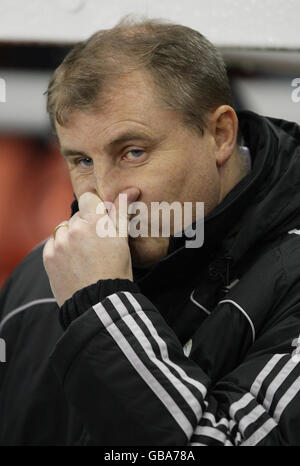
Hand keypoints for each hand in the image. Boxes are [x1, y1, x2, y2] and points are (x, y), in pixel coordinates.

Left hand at [43, 188, 139, 305]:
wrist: (98, 303)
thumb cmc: (116, 271)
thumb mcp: (122, 240)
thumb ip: (122, 212)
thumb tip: (130, 190)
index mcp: (95, 222)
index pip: (89, 198)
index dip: (95, 208)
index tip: (101, 221)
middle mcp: (74, 229)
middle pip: (77, 216)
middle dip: (86, 225)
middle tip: (96, 244)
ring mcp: (59, 243)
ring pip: (64, 229)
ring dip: (72, 236)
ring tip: (84, 255)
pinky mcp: (49, 257)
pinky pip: (54, 243)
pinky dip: (61, 248)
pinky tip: (73, 261)